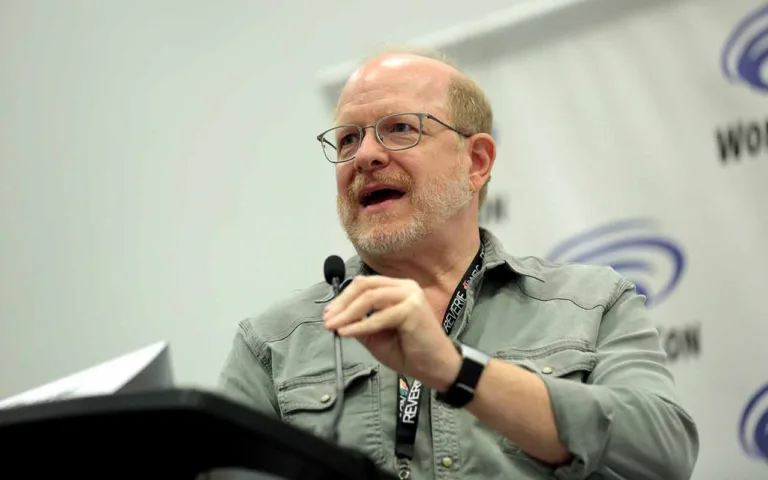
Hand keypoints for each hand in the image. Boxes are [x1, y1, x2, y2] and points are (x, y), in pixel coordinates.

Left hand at [323, 275, 460, 390]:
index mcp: (398, 289)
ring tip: (334, 326)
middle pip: (365, 286)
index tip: (329, 313)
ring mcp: (410, 296)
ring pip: (370, 297)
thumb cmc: (410, 352)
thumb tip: (337, 318)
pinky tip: (346, 333)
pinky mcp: (412, 310)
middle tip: (328, 319)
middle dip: (342, 303)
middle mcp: (406, 287)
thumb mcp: (377, 335)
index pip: (366, 285)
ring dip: (347, 313)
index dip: (344, 297)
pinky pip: (379, 317)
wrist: (437, 368)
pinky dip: (360, 325)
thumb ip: (360, 323)